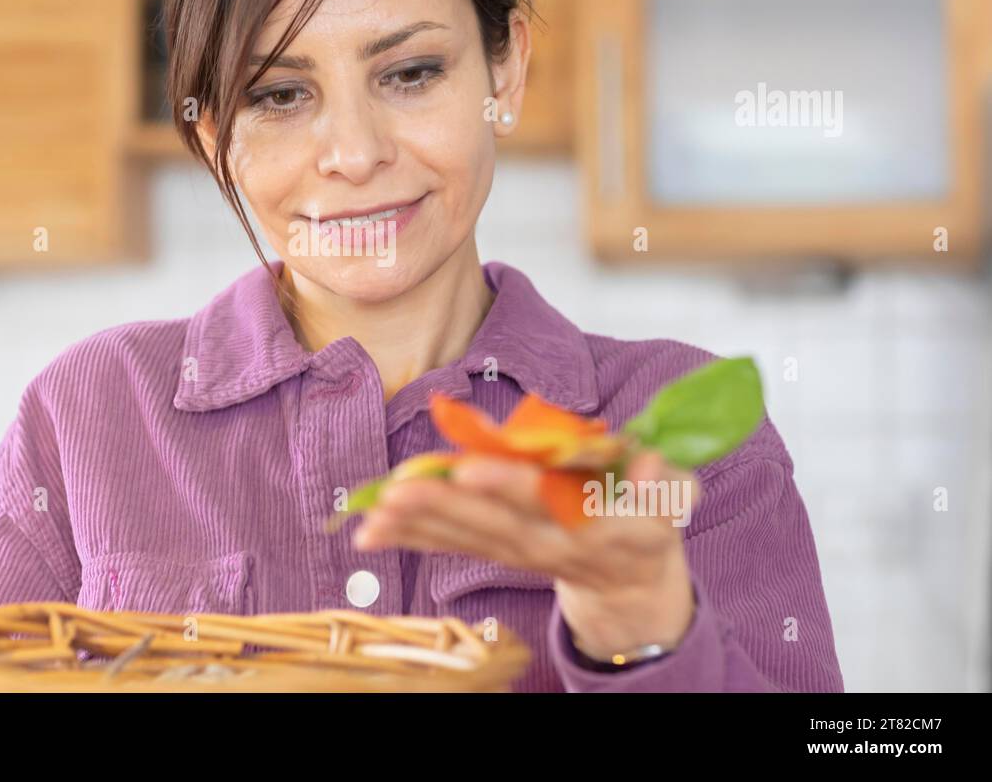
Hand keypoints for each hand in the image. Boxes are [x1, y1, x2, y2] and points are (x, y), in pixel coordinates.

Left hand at [352, 451, 698, 661]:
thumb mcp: (673, 494)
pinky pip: (451, 547)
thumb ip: (662, 479)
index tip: (471, 465)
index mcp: (602, 525)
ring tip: (373, 512)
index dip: (512, 485)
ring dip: (418, 526)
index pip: (554, 503)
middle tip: (399, 490)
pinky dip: (410, 538)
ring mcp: (523, 556)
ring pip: (468, 540)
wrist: (632, 576)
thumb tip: (648, 465)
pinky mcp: (497, 555)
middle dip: (446, 507)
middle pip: (498, 527)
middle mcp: (556, 546)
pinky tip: (370, 531)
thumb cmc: (651, 514)